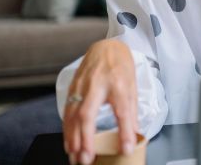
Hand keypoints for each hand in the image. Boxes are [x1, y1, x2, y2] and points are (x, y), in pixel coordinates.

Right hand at [63, 39, 137, 164]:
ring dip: (72, 139)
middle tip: (86, 159)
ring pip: (72, 115)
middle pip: (88, 114)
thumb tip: (134, 135)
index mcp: (119, 83)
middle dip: (85, 139)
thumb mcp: (132, 86)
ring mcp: (82, 86)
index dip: (124, 131)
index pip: (122, 110)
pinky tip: (68, 143)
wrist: (107, 47)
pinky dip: (66, 130)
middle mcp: (98, 84)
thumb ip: (132, 112)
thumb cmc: (121, 67)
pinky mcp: (72, 88)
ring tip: (75, 157)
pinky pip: (67, 112)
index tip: (126, 148)